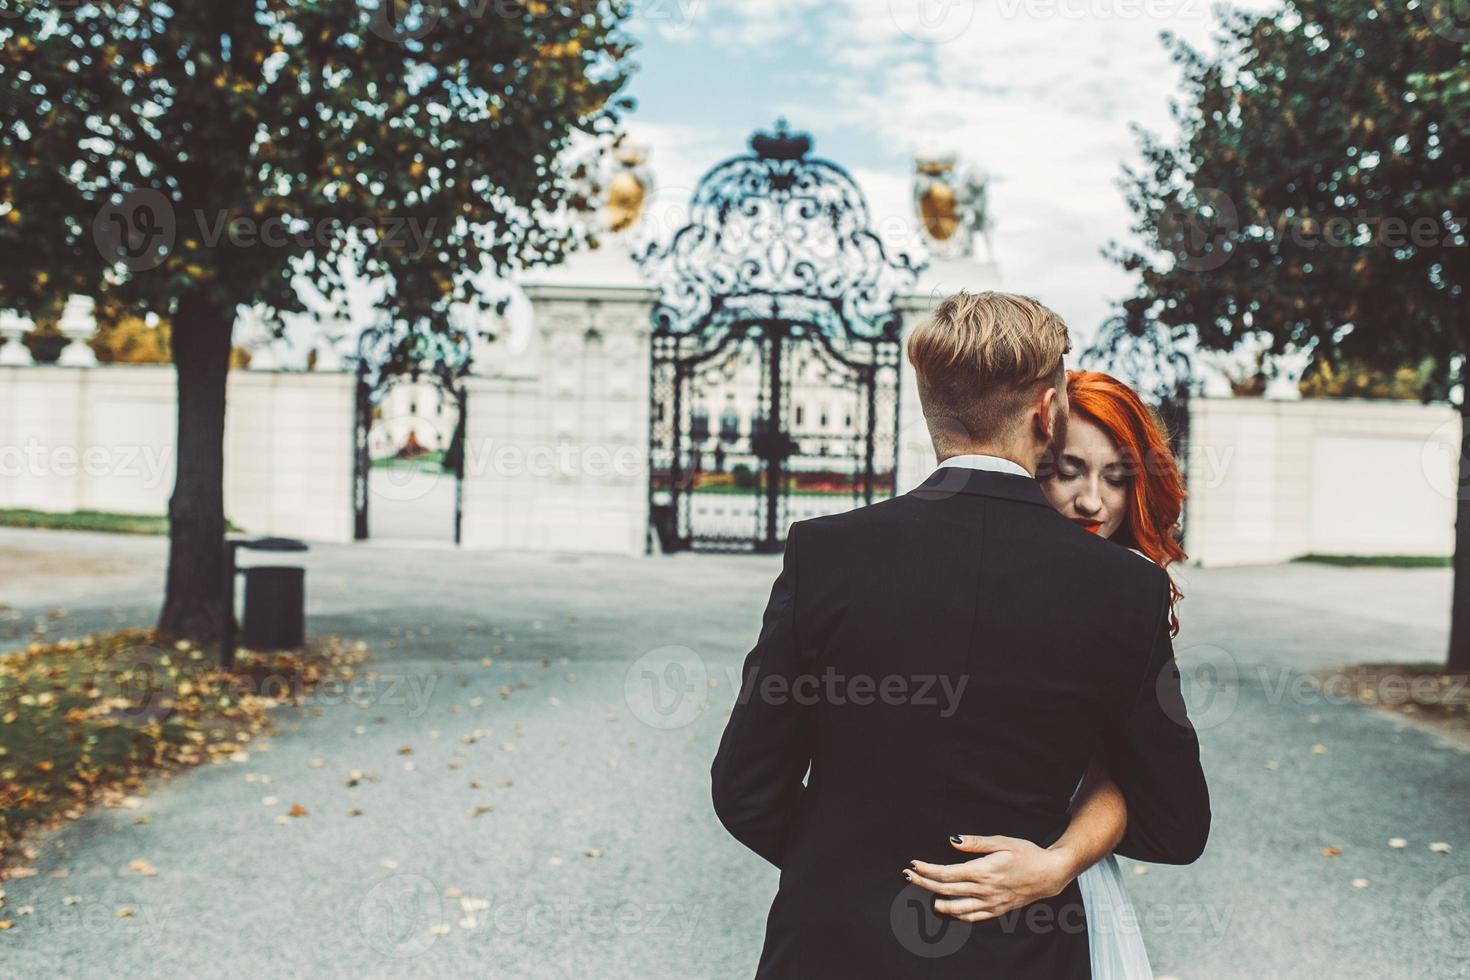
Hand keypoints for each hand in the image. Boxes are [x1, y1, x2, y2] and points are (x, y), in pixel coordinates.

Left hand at [902, 835, 1078, 921]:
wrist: (1049, 874)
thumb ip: (976, 843)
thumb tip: (952, 840)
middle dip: (923, 882)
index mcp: (984, 871)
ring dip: (936, 901)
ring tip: (924, 892)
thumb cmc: (1026, 853)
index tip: (914, 864)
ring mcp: (991, 903)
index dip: (927, 870)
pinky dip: (955, 914)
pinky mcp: (997, 911)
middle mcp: (985, 890)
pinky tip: (946, 907)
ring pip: (956, 908)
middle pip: (946, 890)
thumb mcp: (1002, 841)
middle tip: (907, 875)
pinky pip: (971, 917)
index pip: (947, 873)